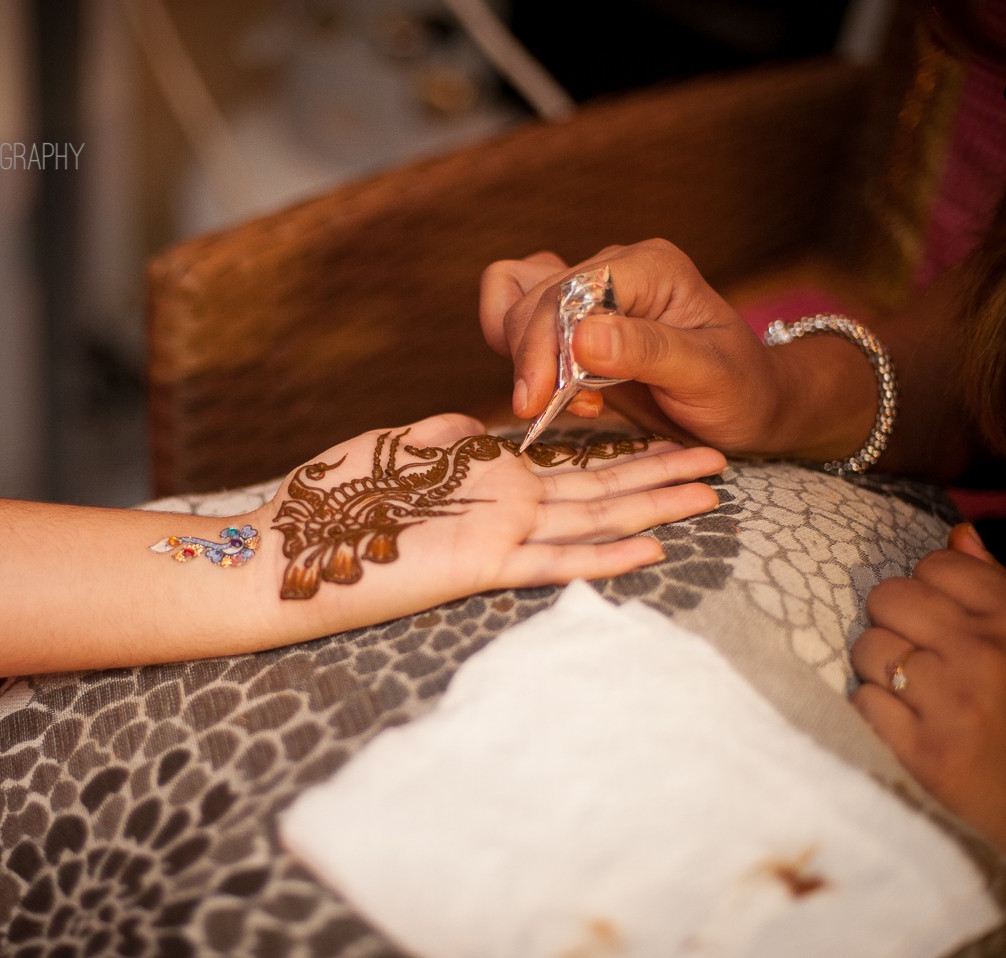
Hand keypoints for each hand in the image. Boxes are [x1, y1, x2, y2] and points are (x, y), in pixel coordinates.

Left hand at [251, 412, 726, 634]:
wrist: (284, 553)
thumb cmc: (329, 500)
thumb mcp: (399, 448)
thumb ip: (448, 436)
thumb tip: (480, 422)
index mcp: (490, 481)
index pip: (572, 467)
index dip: (623, 454)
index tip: (669, 439)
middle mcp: (504, 510)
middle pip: (600, 491)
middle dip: (661, 478)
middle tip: (721, 465)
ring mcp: (496, 537)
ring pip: (590, 521)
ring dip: (651, 509)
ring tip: (709, 496)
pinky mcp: (478, 565)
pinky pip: (550, 561)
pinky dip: (600, 556)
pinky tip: (648, 548)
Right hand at [480, 240, 786, 452]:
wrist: (751, 402)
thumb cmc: (741, 390)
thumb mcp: (708, 375)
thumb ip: (647, 352)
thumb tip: (581, 337)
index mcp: (650, 267)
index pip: (570, 291)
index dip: (543, 345)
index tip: (535, 403)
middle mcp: (615, 267)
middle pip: (535, 298)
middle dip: (531, 359)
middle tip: (544, 414)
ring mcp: (592, 289)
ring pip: (516, 302)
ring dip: (522, 356)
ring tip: (557, 402)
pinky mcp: (575, 316)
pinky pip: (517, 311)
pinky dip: (517, 350)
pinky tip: (551, 389)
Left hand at [850, 523, 1005, 903]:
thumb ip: (999, 588)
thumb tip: (957, 534)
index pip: (937, 564)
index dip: (926, 590)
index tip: (936, 619)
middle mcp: (987, 652)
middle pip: (889, 597)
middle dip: (892, 623)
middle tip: (914, 655)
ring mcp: (953, 701)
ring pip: (868, 647)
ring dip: (879, 669)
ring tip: (913, 694)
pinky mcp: (922, 749)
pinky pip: (862, 699)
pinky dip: (874, 711)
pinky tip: (906, 726)